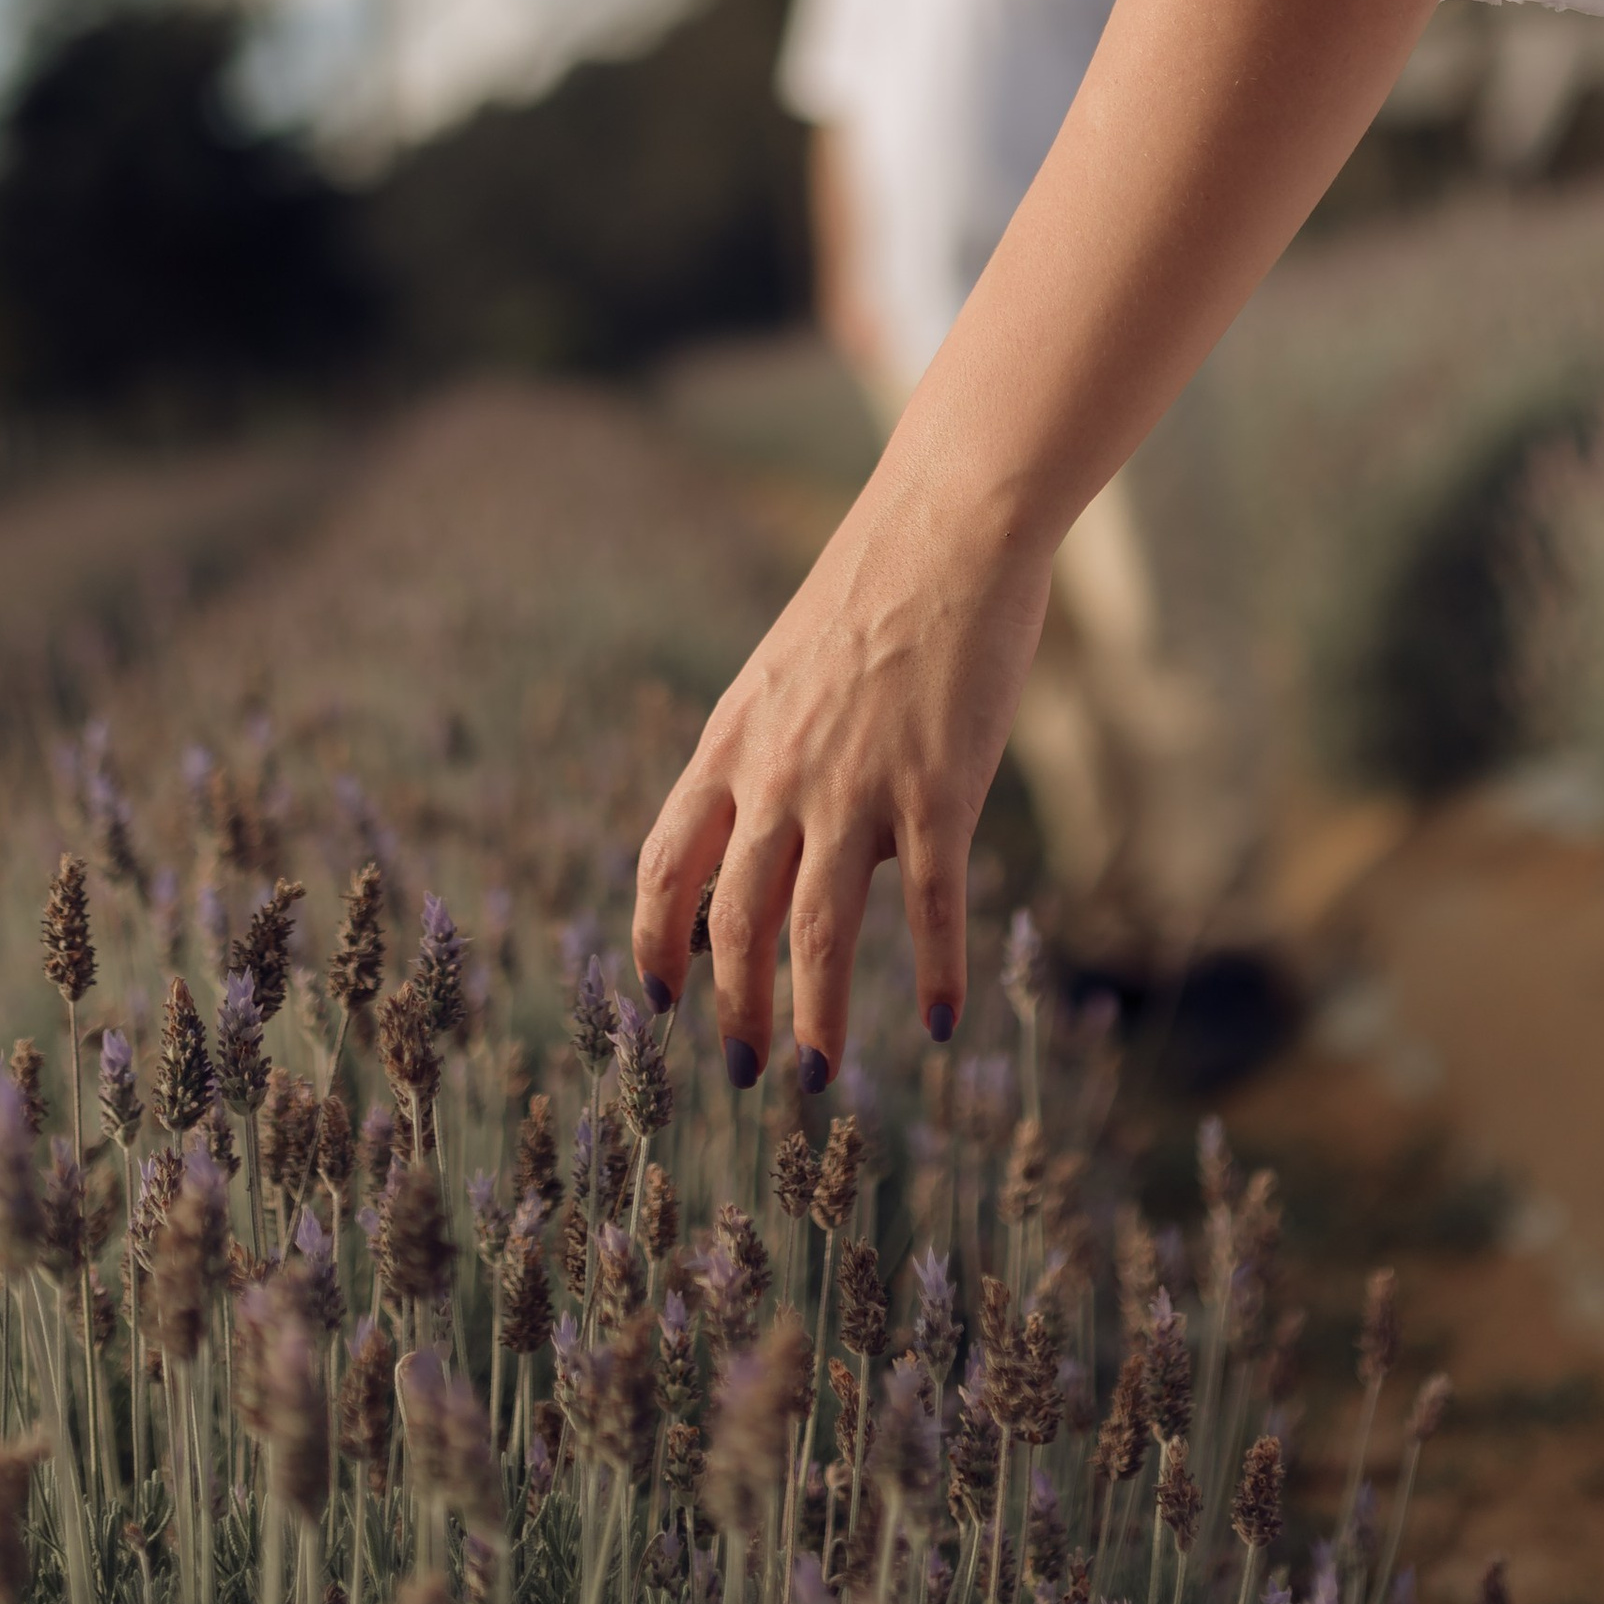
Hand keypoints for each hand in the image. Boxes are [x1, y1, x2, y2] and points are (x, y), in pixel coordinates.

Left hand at [631, 463, 1052, 1088]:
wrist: (948, 525)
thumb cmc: (874, 594)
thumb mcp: (785, 674)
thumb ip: (768, 760)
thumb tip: (774, 852)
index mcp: (732, 742)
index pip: (665, 864)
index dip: (654, 941)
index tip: (658, 999)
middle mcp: (780, 772)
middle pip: (734, 919)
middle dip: (733, 1008)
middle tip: (742, 1072)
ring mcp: (858, 782)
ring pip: (819, 931)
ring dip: (815, 1016)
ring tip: (817, 1078)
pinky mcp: (939, 786)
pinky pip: (929, 905)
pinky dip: (935, 973)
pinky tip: (941, 1025)